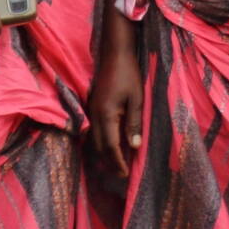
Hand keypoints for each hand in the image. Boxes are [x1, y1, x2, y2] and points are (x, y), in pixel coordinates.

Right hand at [89, 47, 143, 177]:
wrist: (114, 53)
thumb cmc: (129, 74)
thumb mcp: (136, 99)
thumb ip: (134, 123)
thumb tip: (134, 147)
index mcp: (106, 114)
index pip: (110, 145)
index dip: (118, 162)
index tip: (125, 175)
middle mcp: (94, 114)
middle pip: (99, 145)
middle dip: (109, 161)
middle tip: (121, 174)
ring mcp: (91, 109)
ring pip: (94, 138)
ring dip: (105, 152)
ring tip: (117, 162)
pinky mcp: (93, 105)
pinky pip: (94, 129)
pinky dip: (102, 140)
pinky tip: (112, 143)